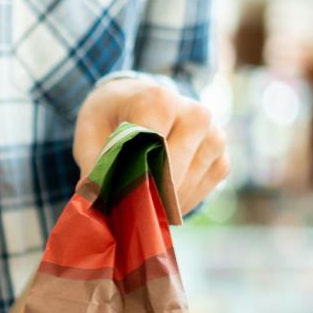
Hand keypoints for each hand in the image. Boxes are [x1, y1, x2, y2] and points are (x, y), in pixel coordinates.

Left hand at [74, 77, 228, 214]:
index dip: (131, 182)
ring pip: (187, 187)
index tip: (113, 201)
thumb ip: (93, 165)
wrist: (138, 100)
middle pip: (171, 173)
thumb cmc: (111, 118)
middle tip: (121, 212)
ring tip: (137, 205)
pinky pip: (202, 192)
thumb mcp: (90, 134)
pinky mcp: (222, 157)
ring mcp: (214, 136)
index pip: (150, 152)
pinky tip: (158, 200)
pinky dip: (178, 203)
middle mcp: (195, 114)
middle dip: (145, 197)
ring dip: (161, 204)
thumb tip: (90, 196)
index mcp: (159, 100)